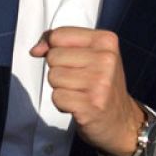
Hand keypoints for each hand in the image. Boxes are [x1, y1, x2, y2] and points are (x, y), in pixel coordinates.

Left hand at [31, 27, 141, 155]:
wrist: (120, 119)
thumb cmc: (99, 83)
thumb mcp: (88, 54)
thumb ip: (59, 44)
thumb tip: (36, 50)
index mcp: (106, 41)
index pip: (59, 35)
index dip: (55, 49)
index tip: (68, 60)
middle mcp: (106, 59)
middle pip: (54, 57)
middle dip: (59, 70)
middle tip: (79, 80)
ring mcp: (100, 83)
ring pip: (53, 77)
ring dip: (61, 88)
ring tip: (79, 92)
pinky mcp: (91, 105)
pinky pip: (57, 97)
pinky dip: (62, 103)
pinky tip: (78, 105)